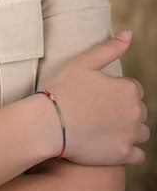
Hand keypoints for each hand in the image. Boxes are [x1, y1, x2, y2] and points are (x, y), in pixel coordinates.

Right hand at [42, 31, 148, 165]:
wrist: (48, 123)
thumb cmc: (63, 89)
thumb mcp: (83, 62)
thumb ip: (109, 48)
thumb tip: (129, 34)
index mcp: (128, 89)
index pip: (134, 88)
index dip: (115, 90)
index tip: (97, 94)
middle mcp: (135, 112)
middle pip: (139, 111)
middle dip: (124, 110)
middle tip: (97, 110)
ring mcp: (130, 135)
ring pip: (141, 132)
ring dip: (129, 130)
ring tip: (103, 127)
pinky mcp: (123, 155)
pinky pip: (138, 155)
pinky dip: (128, 150)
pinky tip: (109, 143)